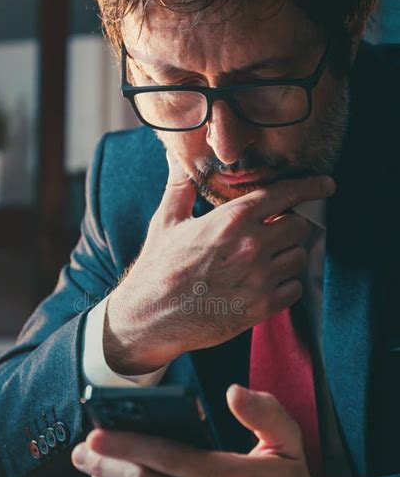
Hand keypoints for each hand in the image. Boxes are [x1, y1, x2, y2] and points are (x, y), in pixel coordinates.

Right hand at [104, 155, 334, 373]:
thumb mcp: (166, 221)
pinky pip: (295, 289)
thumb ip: (180, 187)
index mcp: (232, 220)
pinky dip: (287, 286)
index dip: (310, 187)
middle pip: (300, 227)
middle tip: (278, 233)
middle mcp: (252, 246)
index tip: (326, 185)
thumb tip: (177, 159)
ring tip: (267, 261)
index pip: (286, 195)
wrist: (150, 317)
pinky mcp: (261, 307)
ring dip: (289, 257)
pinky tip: (266, 284)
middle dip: (293, 227)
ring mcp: (259, 278)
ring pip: (299, 258)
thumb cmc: (158, 268)